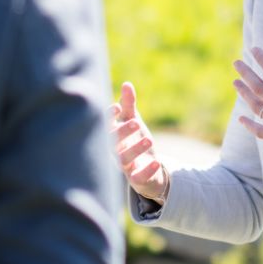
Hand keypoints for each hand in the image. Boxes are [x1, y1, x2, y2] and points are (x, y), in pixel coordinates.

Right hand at [110, 81, 169, 204]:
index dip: (109, 118)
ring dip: (135, 150)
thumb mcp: (133, 120)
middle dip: (122, 133)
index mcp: (111, 136)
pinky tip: (156, 162)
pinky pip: (139, 177)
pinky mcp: (136, 179)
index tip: (117, 108)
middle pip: (112, 143)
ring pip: (124, 160)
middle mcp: (114, 151)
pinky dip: (147, 170)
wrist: (148, 169)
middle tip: (136, 122)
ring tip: (149, 140)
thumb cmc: (134, 141)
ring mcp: (124, 166)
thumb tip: (127, 84)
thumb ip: (128, 105)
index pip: (105, 127)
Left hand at [233, 47, 262, 179]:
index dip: (262, 60)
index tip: (254, 50)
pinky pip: (262, 133)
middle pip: (260, 89)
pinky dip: (250, 126)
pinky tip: (242, 118)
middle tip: (236, 64)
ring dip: (245, 95)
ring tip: (236, 83)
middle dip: (246, 74)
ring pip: (258, 108)